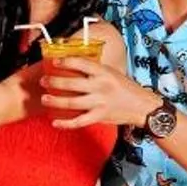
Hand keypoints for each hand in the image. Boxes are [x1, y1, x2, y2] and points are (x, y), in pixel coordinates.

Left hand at [40, 54, 164, 130]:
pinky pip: (79, 121)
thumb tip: (75, 64)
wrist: (143, 106)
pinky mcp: (100, 117)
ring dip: (55, 101)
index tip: (53, 62)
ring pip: (71, 103)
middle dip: (54, 82)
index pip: (81, 63)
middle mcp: (100, 86)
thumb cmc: (126, 88)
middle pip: (71, 84)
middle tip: (43, 81)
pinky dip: (65, 123)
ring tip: (44, 99)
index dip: (65, 61)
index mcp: (103, 72)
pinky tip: (55, 122)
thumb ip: (95, 70)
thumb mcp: (112, 73)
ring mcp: (100, 103)